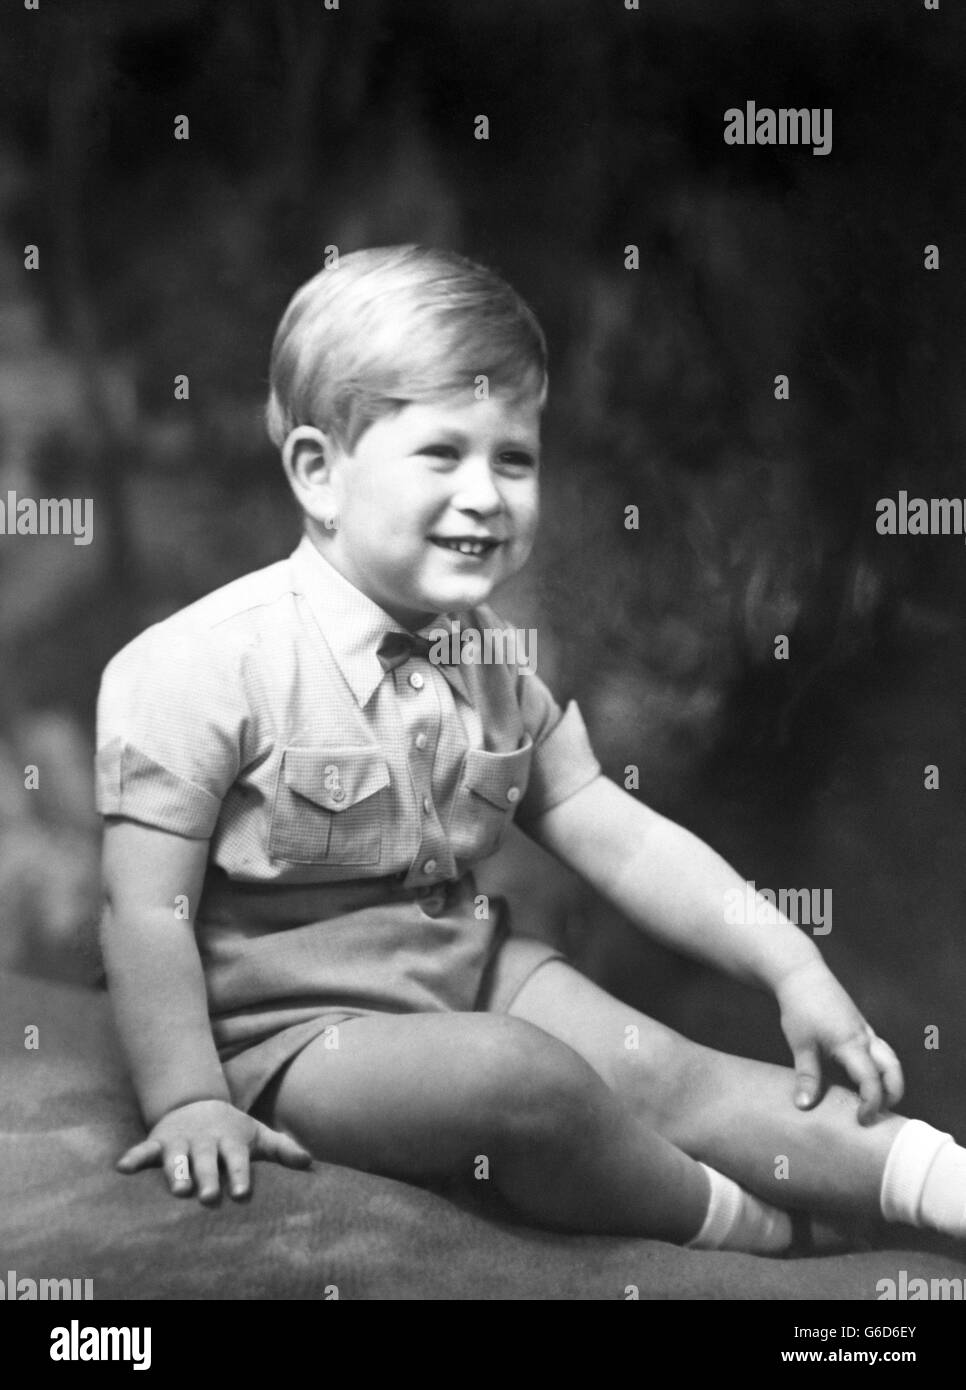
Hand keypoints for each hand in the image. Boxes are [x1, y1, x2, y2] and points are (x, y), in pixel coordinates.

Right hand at [116, 1098, 312, 1202]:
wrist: (196, 1103)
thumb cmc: (231, 1130)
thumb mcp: (257, 1136)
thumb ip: (282, 1149)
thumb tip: (311, 1162)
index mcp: (230, 1142)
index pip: (237, 1160)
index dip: (240, 1175)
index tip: (243, 1193)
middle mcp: (205, 1142)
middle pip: (207, 1162)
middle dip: (208, 1178)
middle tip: (210, 1197)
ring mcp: (181, 1141)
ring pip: (177, 1158)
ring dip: (176, 1172)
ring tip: (177, 1189)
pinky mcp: (159, 1142)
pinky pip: (144, 1149)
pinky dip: (134, 1157)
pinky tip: (122, 1167)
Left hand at [775, 959, 903, 1123]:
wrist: (802, 974)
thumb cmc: (799, 1007)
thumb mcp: (800, 1044)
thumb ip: (807, 1076)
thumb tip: (804, 1106)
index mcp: (851, 1044)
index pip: (872, 1080)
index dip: (871, 1103)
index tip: (861, 1120)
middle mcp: (864, 1037)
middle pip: (893, 1069)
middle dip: (892, 1094)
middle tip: (876, 1113)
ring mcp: (865, 1029)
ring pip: (890, 1058)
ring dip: (890, 1080)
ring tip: (874, 1100)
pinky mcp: (860, 1024)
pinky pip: (881, 1049)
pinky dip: (881, 1067)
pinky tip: (865, 1076)